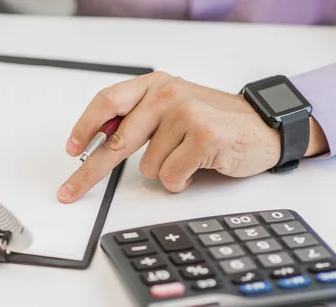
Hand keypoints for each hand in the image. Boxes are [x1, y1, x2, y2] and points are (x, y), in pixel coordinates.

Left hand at [57, 72, 327, 202]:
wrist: (264, 126)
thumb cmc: (215, 121)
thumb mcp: (173, 109)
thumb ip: (139, 119)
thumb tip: (101, 139)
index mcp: (155, 85)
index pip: (107, 102)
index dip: (84, 128)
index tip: (72, 150)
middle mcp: (167, 95)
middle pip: (117, 142)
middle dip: (90, 173)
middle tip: (70, 192)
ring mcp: (185, 113)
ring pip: (148, 168)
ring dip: (166, 172)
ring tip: (188, 158)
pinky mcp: (203, 136)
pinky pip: (172, 176)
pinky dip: (181, 182)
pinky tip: (198, 166)